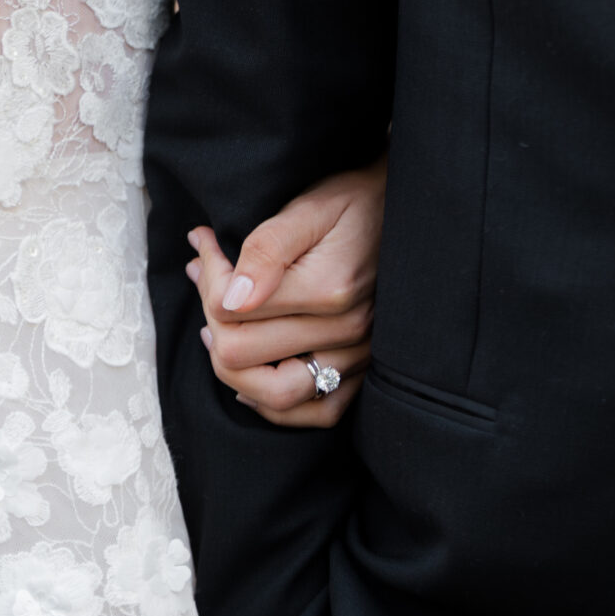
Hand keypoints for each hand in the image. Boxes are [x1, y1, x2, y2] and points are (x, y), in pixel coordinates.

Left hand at [187, 159, 385, 429]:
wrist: (408, 213)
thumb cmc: (353, 203)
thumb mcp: (308, 208)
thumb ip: (266, 250)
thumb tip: (231, 300)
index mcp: (330, 291)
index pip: (233, 311)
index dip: (208, 278)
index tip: (206, 245)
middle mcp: (350, 333)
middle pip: (242, 356)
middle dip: (211, 317)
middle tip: (207, 279)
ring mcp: (360, 357)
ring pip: (275, 396)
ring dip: (232, 368)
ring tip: (218, 330)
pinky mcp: (365, 370)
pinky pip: (319, 412)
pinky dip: (277, 405)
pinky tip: (252, 379)